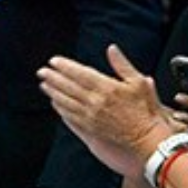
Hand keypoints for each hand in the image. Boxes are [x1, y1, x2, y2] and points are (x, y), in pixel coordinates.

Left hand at [37, 44, 175, 179]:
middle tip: (42, 71)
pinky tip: (55, 102)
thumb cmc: (144, 110)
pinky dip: (60, 108)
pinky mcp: (90, 128)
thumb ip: (122, 64)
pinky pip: (70, 116)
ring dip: (53, 92)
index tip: (54, 61)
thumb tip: (112, 49)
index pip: (80, 74)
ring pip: (66, 101)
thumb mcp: (138, 82)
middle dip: (53, 78)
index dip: (65, 66)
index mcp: (107, 87)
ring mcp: (91, 116)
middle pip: (69, 87)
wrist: (145, 138)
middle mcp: (96, 101)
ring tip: (44, 84)